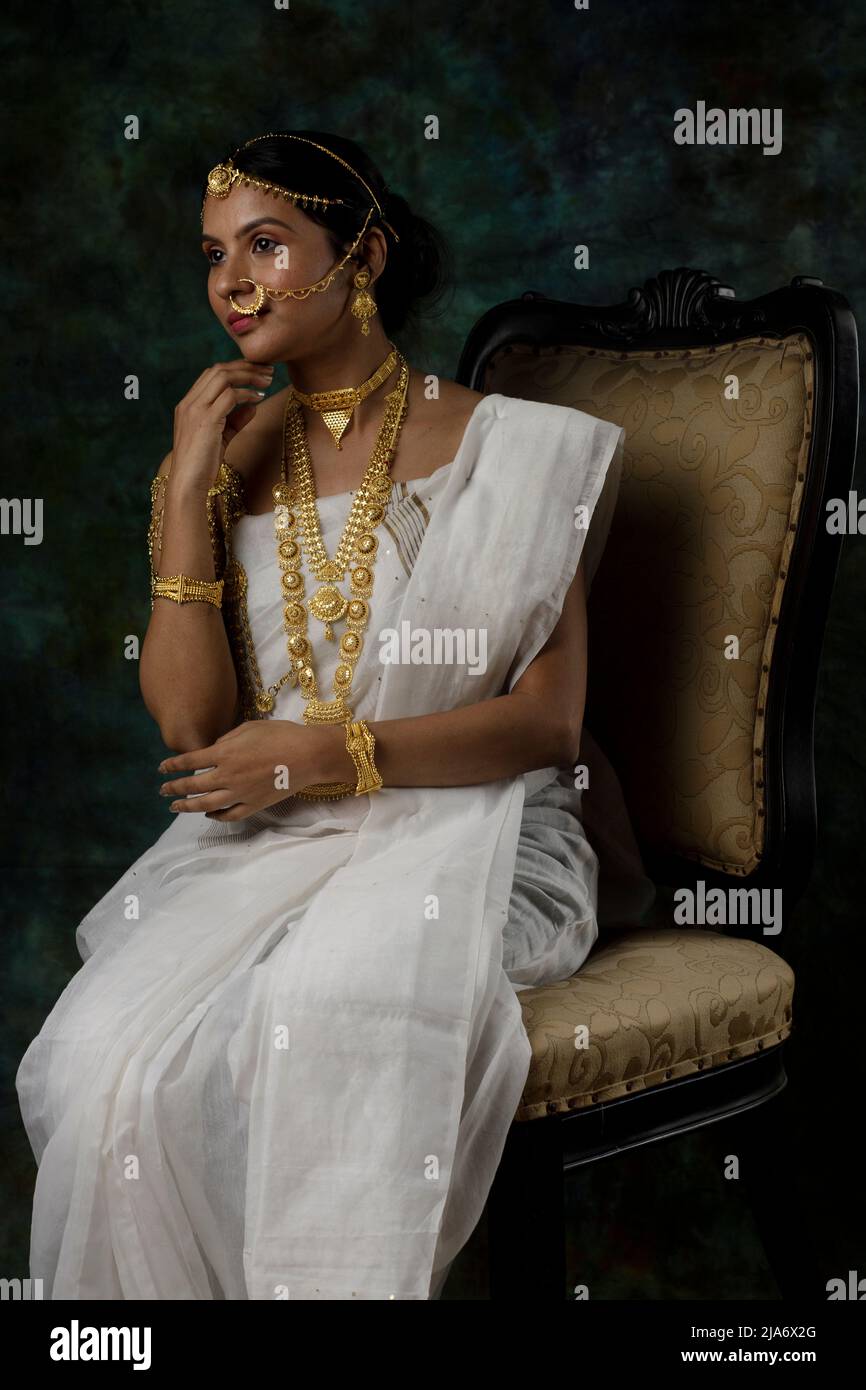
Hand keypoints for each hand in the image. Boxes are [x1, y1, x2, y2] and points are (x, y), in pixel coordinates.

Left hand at [157, 720, 329, 820]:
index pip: (190, 761)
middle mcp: (227, 776)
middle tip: (163, 790)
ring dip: (187, 807)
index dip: (173, 765)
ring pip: (206, 805)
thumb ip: (226, 740)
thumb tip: (214, 750)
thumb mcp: (249, 728)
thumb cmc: (280, 734)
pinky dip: (216, 817)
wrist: (308, 755)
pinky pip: (230, 815)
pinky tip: (209, 815)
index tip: (161, 768)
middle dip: (174, 788)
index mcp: (224, 754)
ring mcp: (240, 794)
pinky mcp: (254, 805)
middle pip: (193, 785)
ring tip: (175, 808)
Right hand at [170, 357, 275, 492]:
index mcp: (188, 405)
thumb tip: (253, 406)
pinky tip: (259, 398)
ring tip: (268, 380)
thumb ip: (234, 420)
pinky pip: (230, 396)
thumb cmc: (202, 465)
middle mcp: (189, 403)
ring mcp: (195, 409)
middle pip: (218, 369)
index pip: (211, 374)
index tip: (257, 372)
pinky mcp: (206, 419)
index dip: (236, 369)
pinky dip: (247, 394)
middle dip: (245, 366)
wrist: (188, 484)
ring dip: (249, 375)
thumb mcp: (220, 438)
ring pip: (223, 377)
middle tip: (268, 370)